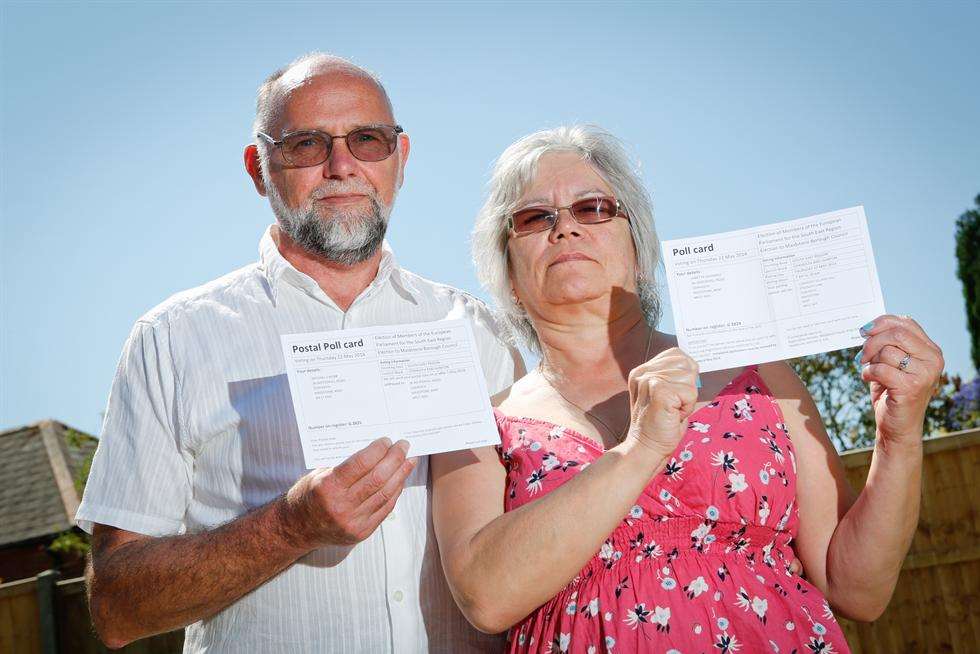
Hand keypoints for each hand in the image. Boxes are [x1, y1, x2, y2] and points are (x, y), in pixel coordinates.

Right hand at [279, 438, 416, 548]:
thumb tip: (375, 448)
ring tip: (409, 461)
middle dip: (395, 459)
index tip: (387, 440)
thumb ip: (345, 464)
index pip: (361, 463)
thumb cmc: (309, 495)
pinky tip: (400, 479)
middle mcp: (341, 506)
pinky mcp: (361, 532)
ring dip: (401, 474)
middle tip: (403, 446)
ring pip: (386, 493)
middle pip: (377, 478)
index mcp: (327, 487)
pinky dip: (395, 491)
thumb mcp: (319, 474)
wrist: (297, 529)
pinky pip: (385, 508)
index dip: (378, 450)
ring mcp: (352, 522)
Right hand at [624, 347, 699, 458]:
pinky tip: (673, 415)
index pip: (676, 354)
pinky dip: (687, 407)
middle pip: (686, 364)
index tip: (676, 394)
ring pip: (690, 378)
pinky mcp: (659, 390)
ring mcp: (650, 380)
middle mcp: (643, 372)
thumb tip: (696, 366)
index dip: (686, 372)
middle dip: (688, 387)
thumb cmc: (660, 424)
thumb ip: (674, 377)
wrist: (646, 448)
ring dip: (688, 399)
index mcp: (642, 371)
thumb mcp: (665, 394)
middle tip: (673, 405)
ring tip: (672, 411)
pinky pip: (690, 392)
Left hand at [857, 315, 944, 447]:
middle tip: (861, 355)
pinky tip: (869, 380)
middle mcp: (933, 360)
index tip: (864, 331)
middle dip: (872, 341)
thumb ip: (888, 343)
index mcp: (931, 350)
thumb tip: (867, 328)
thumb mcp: (892, 363)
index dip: (881, 323)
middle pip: (896, 333)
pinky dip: (868, 373)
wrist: (897, 426)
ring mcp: (925, 373)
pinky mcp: (912, 387)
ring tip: (870, 372)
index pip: (906, 323)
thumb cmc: (892, 391)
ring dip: (870, 361)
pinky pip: (880, 369)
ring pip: (886, 351)